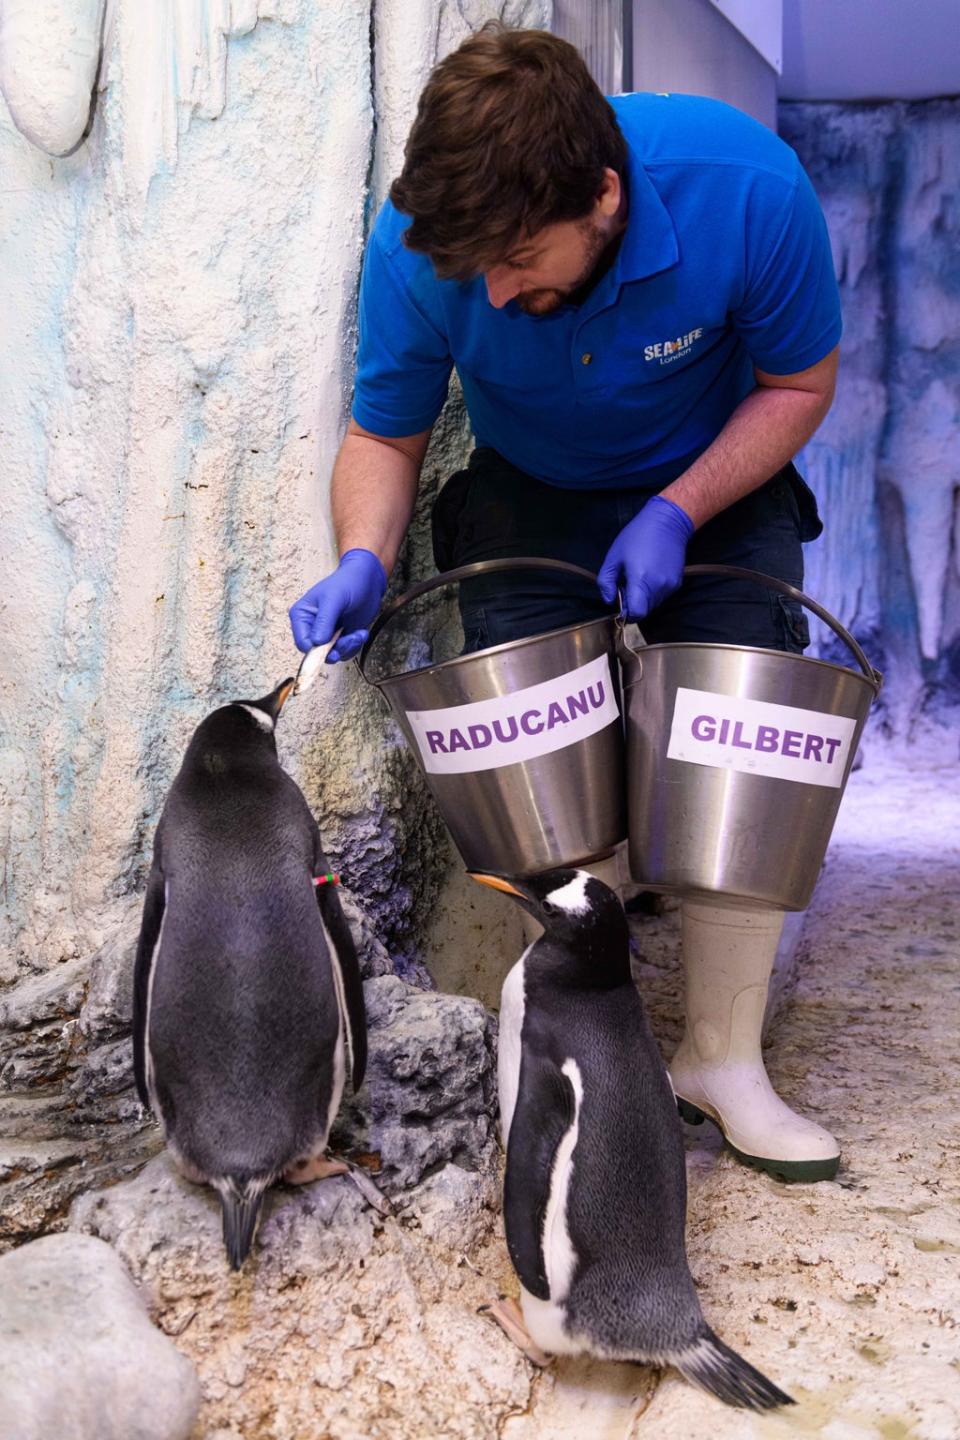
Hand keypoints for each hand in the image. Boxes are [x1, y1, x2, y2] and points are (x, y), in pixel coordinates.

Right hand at [288, 548, 387, 661]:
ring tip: (358, 633)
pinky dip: (355, 645)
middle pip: (317, 652)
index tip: (330, 649)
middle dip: (335, 649)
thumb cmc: (348, 582)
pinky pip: (345, 651)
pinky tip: (361, 632)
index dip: (315, 650)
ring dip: (348, 647)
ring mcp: (327, 633)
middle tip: (349, 639)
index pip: (302, 642)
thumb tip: (316, 642)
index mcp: (302, 615)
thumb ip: (324, 621)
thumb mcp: (334, 599)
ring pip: (332, 654)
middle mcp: (312, 626)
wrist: (368, 580)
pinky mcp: (341, 637)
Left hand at [597, 495, 694, 619]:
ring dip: (643, 598)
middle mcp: (659, 586)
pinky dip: (653, 591)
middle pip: (644, 611)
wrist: (667, 521)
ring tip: (638, 577)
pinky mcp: (677, 582)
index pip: (636, 613)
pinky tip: (649, 573)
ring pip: (653, 604)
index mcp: (641, 580)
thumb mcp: (614, 556)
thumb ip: (606, 582)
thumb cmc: (638, 535)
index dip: (626, 613)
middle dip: (633, 604)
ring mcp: (670, 585)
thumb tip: (608, 600)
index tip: (620, 604)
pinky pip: (662, 596)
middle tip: (626, 585)